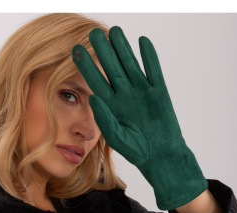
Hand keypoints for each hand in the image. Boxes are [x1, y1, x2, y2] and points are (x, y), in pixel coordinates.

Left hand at [73, 27, 207, 209]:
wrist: (161, 157)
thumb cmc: (137, 151)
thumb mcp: (116, 137)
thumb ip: (104, 118)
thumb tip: (92, 98)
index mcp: (111, 106)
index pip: (96, 81)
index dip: (86, 66)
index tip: (75, 50)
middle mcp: (124, 96)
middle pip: (112, 68)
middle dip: (102, 51)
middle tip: (92, 32)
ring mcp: (142, 93)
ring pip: (131, 65)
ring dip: (124, 48)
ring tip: (115, 31)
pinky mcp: (159, 93)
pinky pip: (154, 71)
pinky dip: (149, 57)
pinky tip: (142, 42)